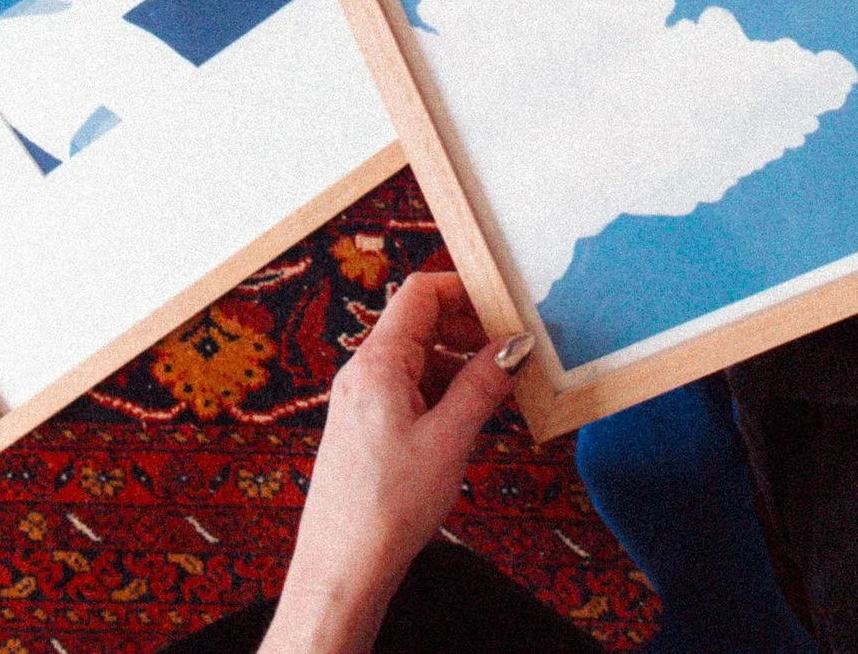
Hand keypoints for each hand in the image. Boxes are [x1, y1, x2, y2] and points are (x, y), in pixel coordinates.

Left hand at [261, 271, 531, 653]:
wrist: (342, 567)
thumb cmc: (388, 506)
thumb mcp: (450, 439)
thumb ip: (482, 384)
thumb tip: (515, 344)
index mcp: (377, 363)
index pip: (420, 293)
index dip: (465, 290)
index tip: (506, 309)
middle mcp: (363, 373)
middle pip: (419, 322)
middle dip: (467, 329)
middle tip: (510, 353)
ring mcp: (361, 399)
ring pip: (417, 359)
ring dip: (457, 364)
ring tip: (496, 392)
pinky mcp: (365, 427)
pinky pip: (408, 389)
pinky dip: (441, 392)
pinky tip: (466, 419)